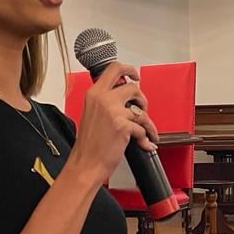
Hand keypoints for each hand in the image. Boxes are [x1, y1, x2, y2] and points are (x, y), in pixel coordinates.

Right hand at [70, 63, 159, 183]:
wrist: (85, 164)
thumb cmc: (88, 145)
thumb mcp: (91, 114)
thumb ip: (105, 102)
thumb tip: (124, 98)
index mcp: (94, 94)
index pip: (114, 69)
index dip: (129, 69)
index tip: (135, 75)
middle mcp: (103, 99)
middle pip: (133, 86)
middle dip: (142, 98)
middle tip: (141, 108)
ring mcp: (113, 111)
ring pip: (142, 110)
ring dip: (148, 122)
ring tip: (147, 131)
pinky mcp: (123, 126)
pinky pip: (143, 128)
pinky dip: (146, 138)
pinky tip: (145, 144)